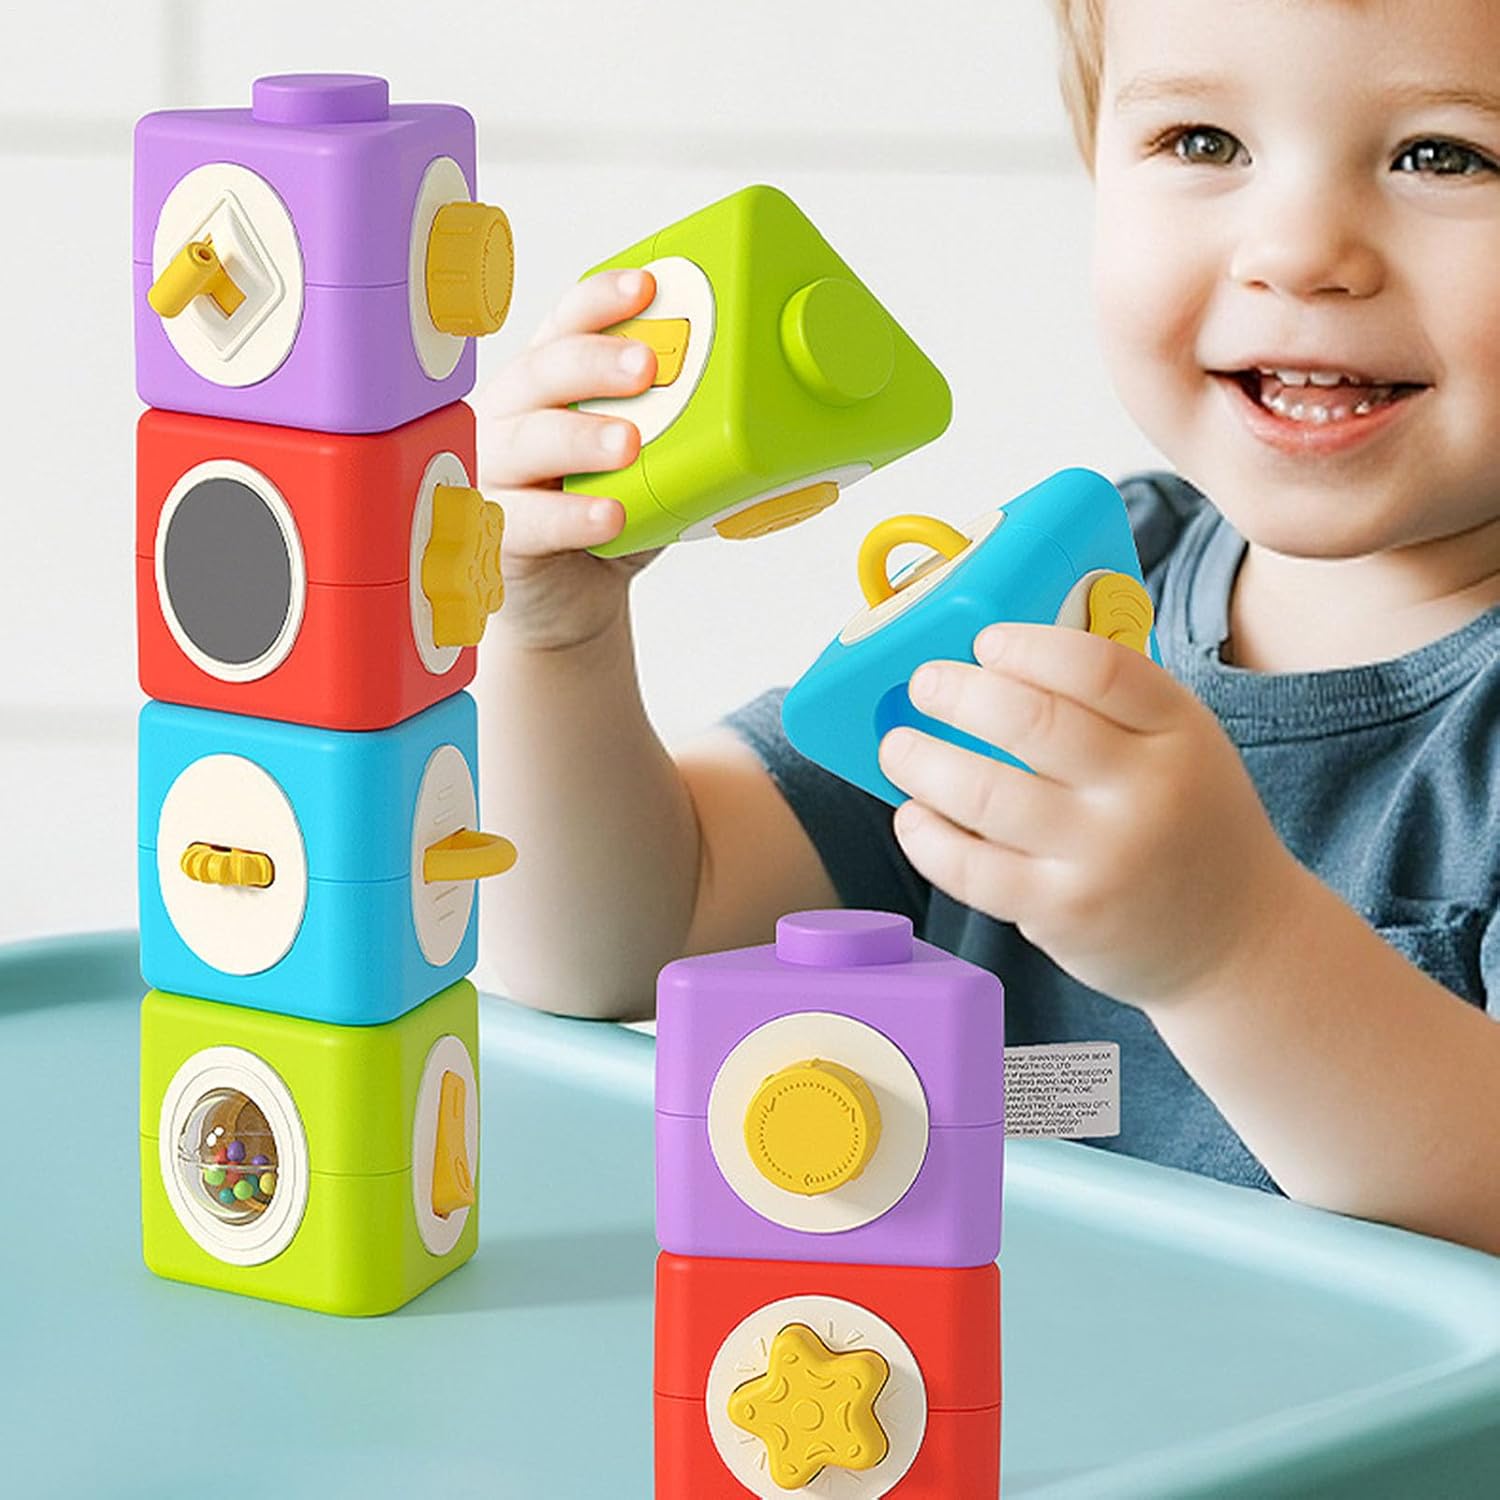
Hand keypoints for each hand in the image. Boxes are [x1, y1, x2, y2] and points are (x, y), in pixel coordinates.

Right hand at [476, 268, 662, 651]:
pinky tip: (607, 516)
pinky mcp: (494, 533)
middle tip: (648, 367)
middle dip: (595, 362)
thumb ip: (685, 426)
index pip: (566, 323)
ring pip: (524, 440)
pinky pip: (525, 519)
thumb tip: (776, 394)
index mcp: (550, 382)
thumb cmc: (611, 514)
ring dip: (579, 436)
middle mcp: (511, 416)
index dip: (601, 300)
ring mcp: (494, 473)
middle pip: (540, 370)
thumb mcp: (653, 461)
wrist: (572, 599)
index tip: (647, 288)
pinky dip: (568, 517)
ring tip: (630, 443)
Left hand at [877, 622, 1299, 1009]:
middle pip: (1029, 720)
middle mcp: (1145, 790)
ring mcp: (1103, 856)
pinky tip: (913, 814)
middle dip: (955, 692)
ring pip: (985, 793)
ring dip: (922, 761)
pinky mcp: (1062, 912)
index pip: (1096, 666)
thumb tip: (995, 664)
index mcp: (1179, 730)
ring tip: (897, 747)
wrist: (1235, 940)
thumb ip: (1111, 706)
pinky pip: (971, 867)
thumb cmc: (1187, 824)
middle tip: (924, 685)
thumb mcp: (1182, 745)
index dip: (1026, 646)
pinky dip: (926, 835)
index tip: (985, 642)